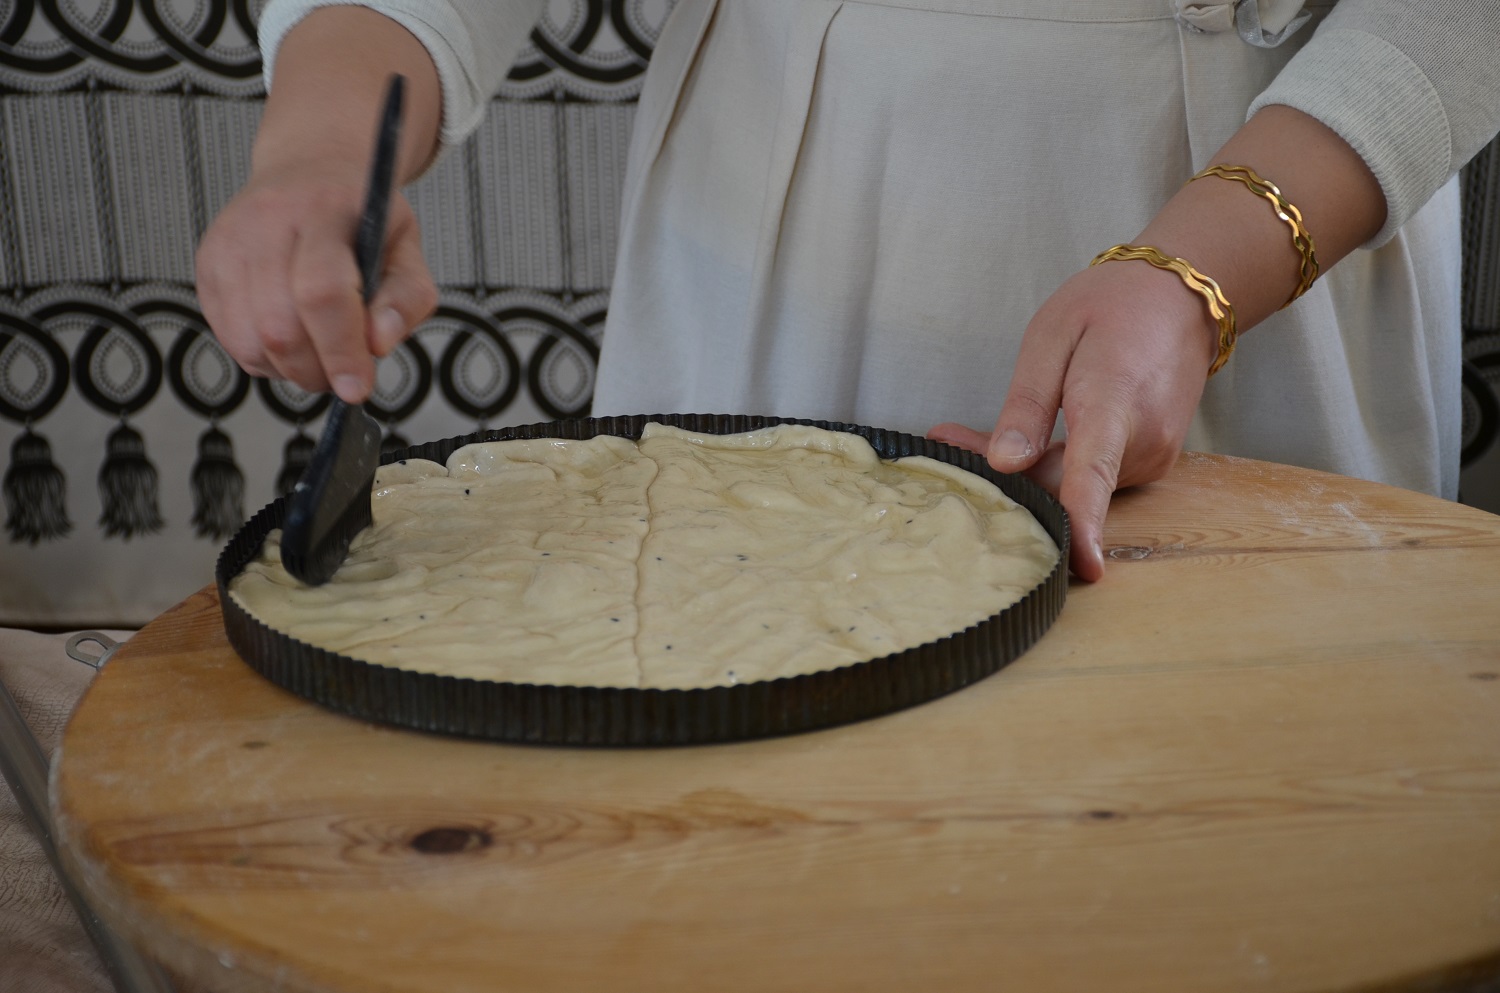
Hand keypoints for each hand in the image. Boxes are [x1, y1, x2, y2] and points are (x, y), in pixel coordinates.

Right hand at [195, 160, 436, 402]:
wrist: (309, 170)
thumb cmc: (362, 216)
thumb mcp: (405, 246)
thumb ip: (407, 297)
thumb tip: (378, 344)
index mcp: (323, 211)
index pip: (323, 291)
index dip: (340, 349)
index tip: (357, 388)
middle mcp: (266, 222)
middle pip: (280, 326)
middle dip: (317, 370)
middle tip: (344, 373)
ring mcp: (228, 244)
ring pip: (250, 341)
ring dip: (290, 369)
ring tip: (320, 352)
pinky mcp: (207, 265)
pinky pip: (231, 339)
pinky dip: (265, 358)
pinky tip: (292, 338)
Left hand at [930, 258, 1214, 580]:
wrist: (1182, 297)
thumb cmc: (1112, 307)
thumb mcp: (1051, 338)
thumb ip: (1027, 404)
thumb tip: (1007, 464)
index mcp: (1113, 404)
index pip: (1094, 476)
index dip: (1084, 525)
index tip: (1083, 568)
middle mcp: (1142, 442)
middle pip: (1061, 488)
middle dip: (1003, 478)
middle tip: (945, 439)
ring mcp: (1152, 457)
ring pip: (1073, 486)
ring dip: (1026, 471)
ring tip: (969, 433)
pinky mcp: (1150, 463)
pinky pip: (1091, 478)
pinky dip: (1056, 466)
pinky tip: (1027, 441)